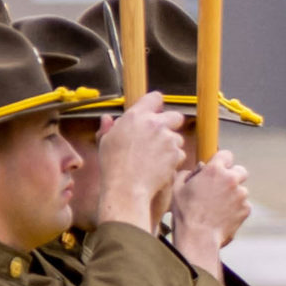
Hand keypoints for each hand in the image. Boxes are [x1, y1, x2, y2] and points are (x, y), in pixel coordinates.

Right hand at [96, 94, 188, 232]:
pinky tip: (159, 167)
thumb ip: (109, 128)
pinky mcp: (176, 153)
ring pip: (178, 138)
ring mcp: (168, 138)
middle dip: (170, 126)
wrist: (126, 188)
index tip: (155, 113)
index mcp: (136, 116)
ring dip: (171, 146)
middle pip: (175, 116)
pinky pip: (180, 154)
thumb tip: (107, 118)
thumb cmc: (112, 167)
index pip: (155, 97)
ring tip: (155, 158)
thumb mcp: (105, 143)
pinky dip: (173, 160)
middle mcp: (154, 123)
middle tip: (159, 139)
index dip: (156, 105)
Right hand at [170, 151, 251, 273]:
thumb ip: (187, 174)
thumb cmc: (185, 213)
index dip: (222, 161)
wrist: (197, 237)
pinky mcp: (246, 209)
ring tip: (217, 208)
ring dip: (233, 196)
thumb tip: (196, 170)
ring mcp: (241, 194)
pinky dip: (235, 209)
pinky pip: (243, 205)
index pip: (226, 155)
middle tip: (220, 188)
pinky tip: (222, 217)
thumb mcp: (177, 189)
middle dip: (232, 177)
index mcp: (214, 170)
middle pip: (240, 171)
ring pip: (241, 190)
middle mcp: (231, 179)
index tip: (219, 168)